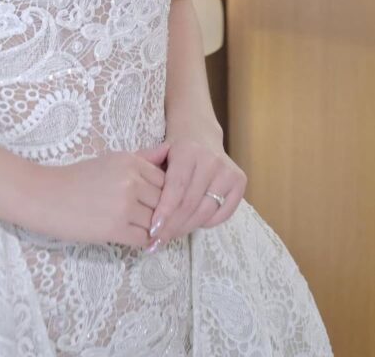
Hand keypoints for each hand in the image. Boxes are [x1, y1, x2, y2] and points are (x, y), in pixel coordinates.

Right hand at [32, 142, 170, 246]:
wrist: (48, 197)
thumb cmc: (79, 178)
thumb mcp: (112, 161)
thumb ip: (143, 158)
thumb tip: (170, 151)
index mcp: (130, 161)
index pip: (165, 181)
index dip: (164, 194)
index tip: (156, 202)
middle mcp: (131, 181)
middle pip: (164, 202)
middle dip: (161, 213)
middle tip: (156, 220)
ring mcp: (124, 205)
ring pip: (156, 222)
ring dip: (153, 228)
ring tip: (143, 228)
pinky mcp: (116, 228)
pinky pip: (144, 238)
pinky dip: (143, 241)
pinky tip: (133, 236)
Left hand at [138, 135, 246, 249]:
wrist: (200, 134)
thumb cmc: (175, 150)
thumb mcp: (158, 153)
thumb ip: (145, 169)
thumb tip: (135, 194)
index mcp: (188, 151)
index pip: (176, 188)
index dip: (165, 211)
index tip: (153, 229)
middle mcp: (211, 160)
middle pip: (190, 203)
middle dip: (173, 225)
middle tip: (158, 240)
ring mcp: (227, 171)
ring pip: (205, 211)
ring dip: (186, 228)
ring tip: (171, 237)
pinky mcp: (240, 182)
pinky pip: (222, 214)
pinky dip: (205, 223)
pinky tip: (191, 225)